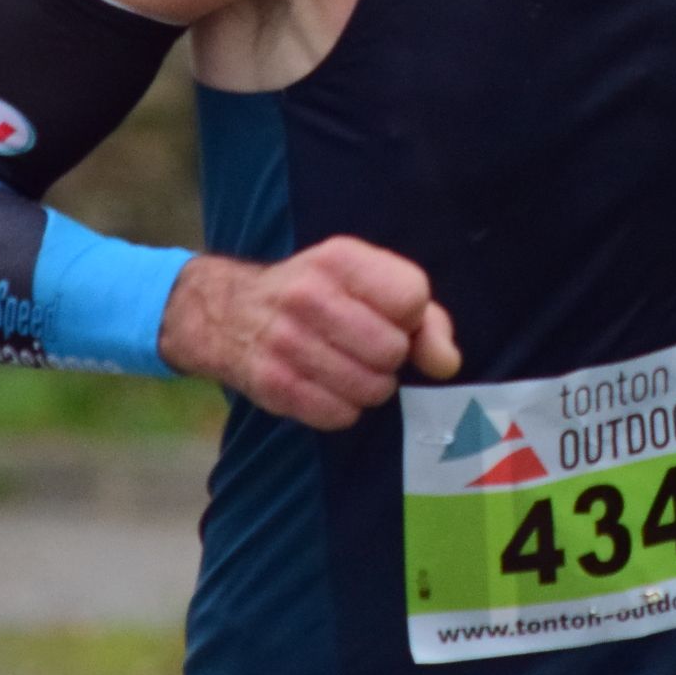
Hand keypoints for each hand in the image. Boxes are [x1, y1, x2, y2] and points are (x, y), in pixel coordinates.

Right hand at [159, 237, 460, 429]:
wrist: (229, 311)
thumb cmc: (318, 295)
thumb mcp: (367, 282)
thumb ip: (424, 317)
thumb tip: (446, 362)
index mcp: (339, 258)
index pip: (411, 298)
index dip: (411, 318)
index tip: (392, 318)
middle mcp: (309, 295)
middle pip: (393, 349)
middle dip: (391, 358)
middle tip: (369, 350)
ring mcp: (286, 341)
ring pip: (371, 388)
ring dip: (371, 387)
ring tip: (350, 369)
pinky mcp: (273, 384)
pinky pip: (340, 416)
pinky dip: (344, 410)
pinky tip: (328, 388)